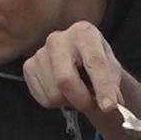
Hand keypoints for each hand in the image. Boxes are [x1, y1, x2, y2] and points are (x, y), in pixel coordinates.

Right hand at [24, 22, 140, 139]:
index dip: (103, 87)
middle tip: (90, 104)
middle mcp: (58, 38)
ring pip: (54, 93)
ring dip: (69, 101)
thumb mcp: (112, 71)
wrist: (78, 61)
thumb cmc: (97, 65)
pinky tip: (62, 90)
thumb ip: (112, 87)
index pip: (94, 63)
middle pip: (65, 80)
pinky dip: (56, 102)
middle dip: (81, 99)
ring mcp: (40, 52)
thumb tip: (111, 106)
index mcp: (84, 32)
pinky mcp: (28, 66)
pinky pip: (43, 98)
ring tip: (76, 91)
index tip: (110, 107)